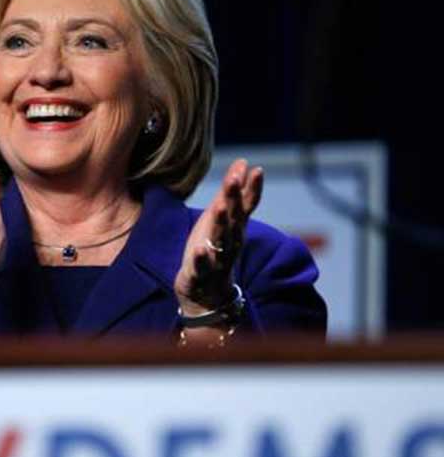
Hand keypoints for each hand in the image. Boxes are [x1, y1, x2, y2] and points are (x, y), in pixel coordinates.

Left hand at [173, 159, 262, 316]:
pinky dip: (201, 259)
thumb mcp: (220, 217)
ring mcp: (217, 259)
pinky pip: (202, 267)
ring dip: (221, 224)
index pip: (246, 205)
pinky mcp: (200, 274)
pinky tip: (198, 249)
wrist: (206, 294)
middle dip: (234, 199)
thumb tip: (243, 162)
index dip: (252, 188)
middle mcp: (230, 242)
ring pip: (221, 240)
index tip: (257, 170)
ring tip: (219, 206)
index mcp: (235, 227)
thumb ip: (231, 192)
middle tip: (234, 179)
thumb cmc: (213, 248)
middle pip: (233, 218)